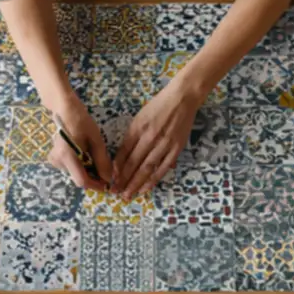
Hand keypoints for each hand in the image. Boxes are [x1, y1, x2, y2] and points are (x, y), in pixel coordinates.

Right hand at [48, 96, 112, 190]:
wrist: (65, 111)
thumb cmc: (82, 122)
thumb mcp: (96, 140)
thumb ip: (102, 161)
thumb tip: (109, 179)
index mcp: (67, 156)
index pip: (82, 181)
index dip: (96, 185)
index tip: (108, 185)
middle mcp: (58, 162)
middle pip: (79, 178)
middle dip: (94, 177)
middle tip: (104, 169)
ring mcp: (54, 161)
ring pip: (75, 173)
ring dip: (87, 171)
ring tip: (94, 157)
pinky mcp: (54, 159)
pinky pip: (71, 168)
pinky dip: (80, 166)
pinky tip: (85, 154)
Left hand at [114, 81, 200, 196]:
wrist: (182, 99)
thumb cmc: (158, 106)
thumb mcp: (139, 117)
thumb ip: (132, 136)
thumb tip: (123, 157)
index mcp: (138, 128)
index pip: (124, 151)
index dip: (117, 167)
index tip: (111, 178)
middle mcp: (150, 137)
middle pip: (134, 163)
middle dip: (123, 180)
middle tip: (116, 192)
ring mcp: (164, 144)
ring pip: (147, 168)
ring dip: (136, 183)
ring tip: (128, 195)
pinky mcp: (176, 149)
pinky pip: (163, 168)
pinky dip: (153, 180)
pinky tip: (145, 188)